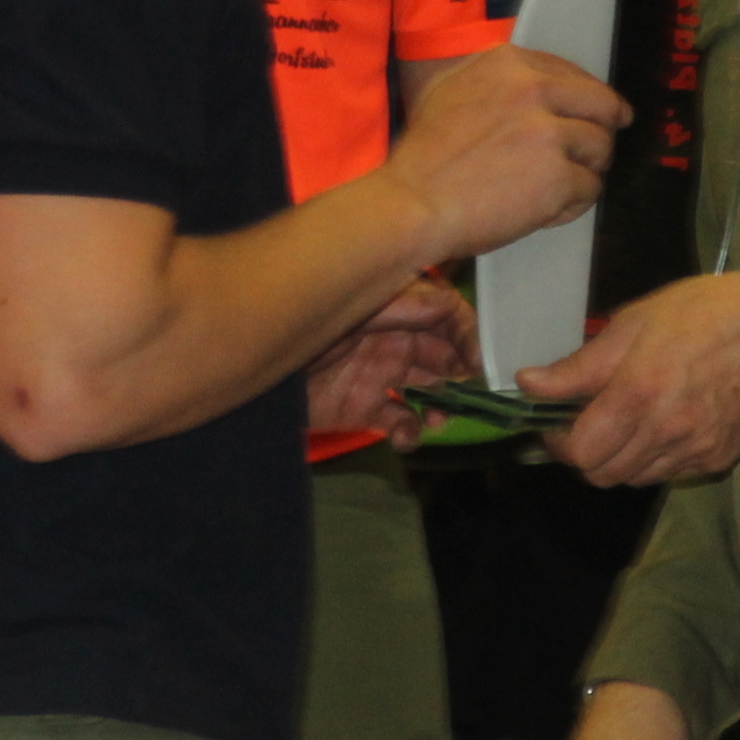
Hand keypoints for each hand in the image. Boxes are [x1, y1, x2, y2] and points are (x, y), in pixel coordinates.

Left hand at [305, 278, 474, 444]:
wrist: (257, 363)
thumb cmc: (309, 320)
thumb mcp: (365, 302)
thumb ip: (412, 303)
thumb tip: (457, 311)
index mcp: (398, 309)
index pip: (448, 317)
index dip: (470, 337)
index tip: (482, 364)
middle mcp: (394, 341)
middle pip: (444, 356)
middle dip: (462, 375)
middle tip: (470, 396)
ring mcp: (378, 375)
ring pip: (428, 391)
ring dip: (442, 406)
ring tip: (438, 420)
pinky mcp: (361, 409)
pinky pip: (397, 422)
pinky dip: (408, 433)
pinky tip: (403, 437)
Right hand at [381, 45, 628, 265]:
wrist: (413, 203)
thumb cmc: (423, 157)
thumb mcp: (449, 90)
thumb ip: (496, 80)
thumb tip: (534, 82)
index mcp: (508, 64)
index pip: (572, 73)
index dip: (589, 97)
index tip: (605, 112)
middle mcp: (533, 90)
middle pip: (602, 105)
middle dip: (604, 130)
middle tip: (598, 152)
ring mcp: (548, 133)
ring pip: (601, 149)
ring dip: (588, 171)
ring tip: (562, 188)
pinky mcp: (557, 177)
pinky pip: (590, 189)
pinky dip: (574, 204)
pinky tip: (549, 211)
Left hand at [519, 270, 739, 486]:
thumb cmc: (699, 314)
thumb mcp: (631, 324)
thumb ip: (579, 366)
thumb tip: (528, 383)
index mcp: (638, 394)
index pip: (580, 452)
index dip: (560, 442)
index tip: (558, 423)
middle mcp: (666, 432)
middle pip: (602, 475)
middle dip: (586, 453)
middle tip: (591, 422)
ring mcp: (695, 450)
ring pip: (634, 479)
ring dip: (620, 458)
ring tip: (629, 419)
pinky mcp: (717, 459)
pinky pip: (669, 474)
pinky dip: (655, 458)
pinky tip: (663, 424)